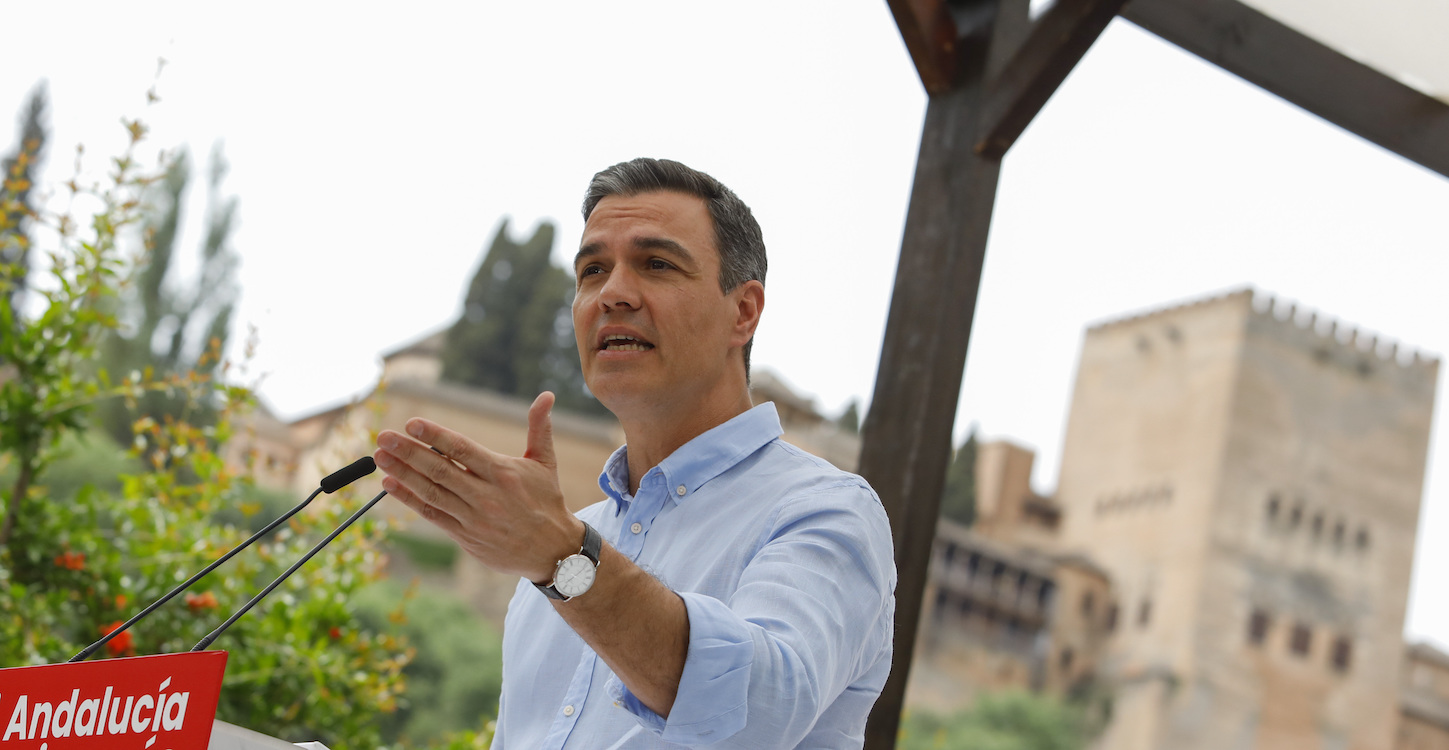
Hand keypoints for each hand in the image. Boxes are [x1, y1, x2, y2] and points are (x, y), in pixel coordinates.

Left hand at [372, 391, 583, 581]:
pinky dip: (409, 499)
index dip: (435, 436)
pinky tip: (390, 484)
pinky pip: (432, 514)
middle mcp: (485, 495)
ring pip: (431, 492)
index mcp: (502, 473)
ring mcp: (473, 517)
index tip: (412, 423)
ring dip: (402, 474)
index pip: (462, 449)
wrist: (553, 550)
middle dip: (408, 452)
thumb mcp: (546, 463)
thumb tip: (546, 395)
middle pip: (440, 470)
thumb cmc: (547, 501)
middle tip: (383, 436)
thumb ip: (540, 428)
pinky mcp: (465, 536)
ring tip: (380, 457)